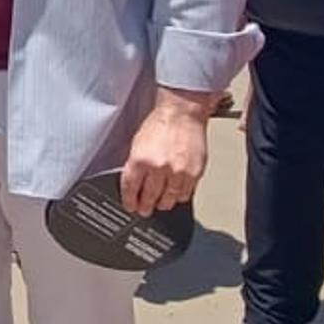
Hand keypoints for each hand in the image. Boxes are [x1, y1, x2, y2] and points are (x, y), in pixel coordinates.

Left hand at [120, 91, 210, 215]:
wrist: (182, 113)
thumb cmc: (160, 123)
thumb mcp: (137, 142)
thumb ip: (134, 164)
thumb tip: (132, 183)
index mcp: (140, 160)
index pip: (131, 189)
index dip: (129, 201)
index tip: (130, 206)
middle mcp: (159, 168)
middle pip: (149, 198)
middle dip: (145, 207)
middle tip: (144, 210)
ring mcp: (178, 173)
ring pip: (168, 200)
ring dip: (162, 204)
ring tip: (159, 204)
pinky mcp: (194, 174)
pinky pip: (185, 194)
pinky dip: (179, 197)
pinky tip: (175, 195)